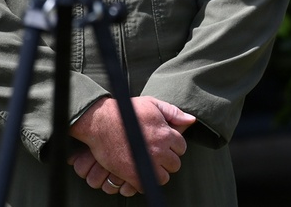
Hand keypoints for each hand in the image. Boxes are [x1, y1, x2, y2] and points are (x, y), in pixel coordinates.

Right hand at [68, 96, 195, 191]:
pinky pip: (146, 186)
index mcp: (165, 134)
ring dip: (158, 173)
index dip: (174, 146)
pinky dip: (144, 182)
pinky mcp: (131, 174)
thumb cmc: (127, 112)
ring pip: (163, 178)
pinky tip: (140, 172)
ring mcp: (145, 163)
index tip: (165, 144)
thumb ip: (173, 113)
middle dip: (168, 160)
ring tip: (151, 165)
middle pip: (175, 164)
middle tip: (158, 155)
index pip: (181, 147)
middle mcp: (158, 150)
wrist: (100, 121)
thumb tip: (191, 120)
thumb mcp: (153, 105)